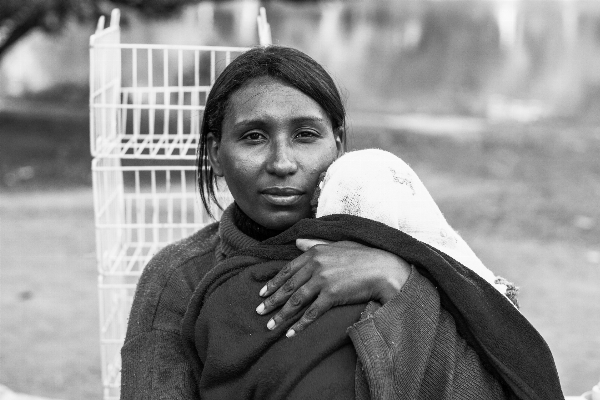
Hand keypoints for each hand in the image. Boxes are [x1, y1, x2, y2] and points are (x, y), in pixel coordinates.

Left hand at [255, 239, 411, 336]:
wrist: (382, 268)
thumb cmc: (362, 256)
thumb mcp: (337, 245)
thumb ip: (315, 244)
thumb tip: (297, 242)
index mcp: (315, 252)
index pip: (288, 269)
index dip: (274, 282)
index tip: (262, 293)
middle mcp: (316, 265)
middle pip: (288, 286)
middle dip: (272, 300)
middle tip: (259, 311)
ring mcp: (323, 280)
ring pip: (296, 300)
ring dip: (281, 315)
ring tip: (270, 325)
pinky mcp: (332, 295)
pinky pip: (311, 312)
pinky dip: (300, 324)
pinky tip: (290, 333)